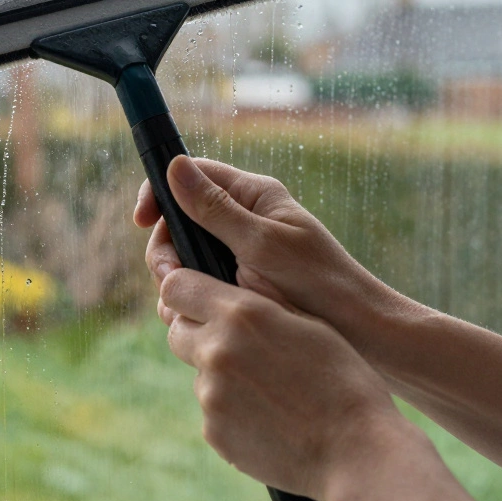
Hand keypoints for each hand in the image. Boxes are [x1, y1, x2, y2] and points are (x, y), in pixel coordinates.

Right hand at [134, 155, 424, 357]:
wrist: (360, 334)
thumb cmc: (319, 284)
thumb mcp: (261, 245)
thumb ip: (216, 209)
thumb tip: (174, 167)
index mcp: (253, 196)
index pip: (192, 176)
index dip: (160, 193)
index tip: (141, 221)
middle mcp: (244, 219)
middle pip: (181, 220)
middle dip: (166, 247)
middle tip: (167, 277)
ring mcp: (240, 254)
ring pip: (187, 256)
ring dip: (175, 278)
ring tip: (179, 306)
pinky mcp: (240, 286)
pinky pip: (201, 284)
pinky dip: (190, 298)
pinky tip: (193, 320)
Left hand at [159, 266, 426, 498]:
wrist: (356, 450)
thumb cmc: (344, 380)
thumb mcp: (310, 322)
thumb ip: (262, 299)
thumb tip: (229, 281)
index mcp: (241, 314)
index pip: (175, 286)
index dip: (184, 290)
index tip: (197, 298)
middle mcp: (216, 350)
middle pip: (176, 330)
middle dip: (198, 331)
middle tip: (238, 344)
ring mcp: (211, 395)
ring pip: (199, 373)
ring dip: (221, 374)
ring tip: (270, 388)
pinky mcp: (213, 431)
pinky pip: (212, 410)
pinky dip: (232, 409)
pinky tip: (269, 414)